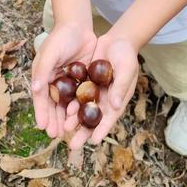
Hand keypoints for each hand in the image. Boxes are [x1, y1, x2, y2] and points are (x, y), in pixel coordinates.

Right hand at [31, 23, 96, 138]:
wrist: (80, 27)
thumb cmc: (61, 38)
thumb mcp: (50, 53)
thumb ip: (42, 71)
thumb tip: (35, 90)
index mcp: (43, 78)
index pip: (41, 99)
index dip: (41, 112)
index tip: (42, 126)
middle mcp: (54, 85)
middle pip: (53, 106)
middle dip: (53, 121)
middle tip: (55, 135)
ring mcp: (68, 86)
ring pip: (66, 106)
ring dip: (66, 119)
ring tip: (67, 132)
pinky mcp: (81, 84)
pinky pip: (80, 100)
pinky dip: (80, 111)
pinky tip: (81, 120)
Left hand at [64, 34, 138, 149]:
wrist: (117, 40)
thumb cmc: (126, 55)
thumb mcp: (126, 69)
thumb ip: (120, 87)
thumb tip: (114, 106)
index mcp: (117, 101)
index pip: (109, 118)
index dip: (102, 130)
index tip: (94, 141)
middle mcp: (104, 102)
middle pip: (93, 120)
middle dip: (83, 133)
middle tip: (73, 146)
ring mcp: (93, 94)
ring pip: (82, 111)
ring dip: (73, 121)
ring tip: (64, 130)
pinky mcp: (84, 85)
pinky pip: (74, 97)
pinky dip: (68, 104)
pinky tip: (60, 112)